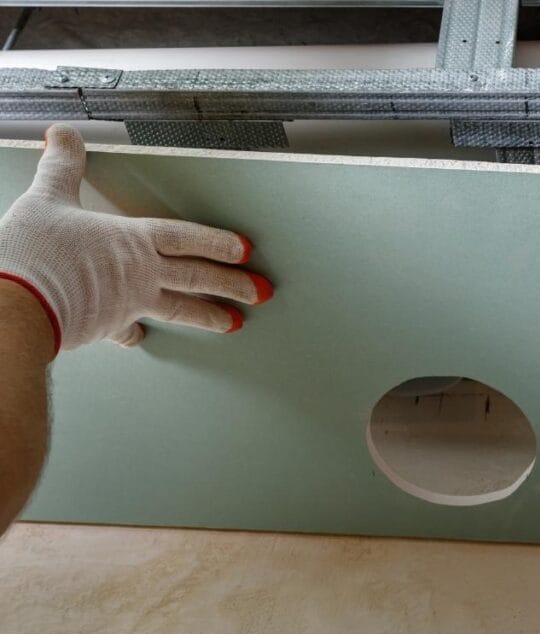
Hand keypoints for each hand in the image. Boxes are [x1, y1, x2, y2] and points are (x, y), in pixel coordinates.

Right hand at [0, 125, 272, 353]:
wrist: (16, 306)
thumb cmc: (32, 257)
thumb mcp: (47, 197)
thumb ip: (62, 166)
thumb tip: (64, 135)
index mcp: (131, 240)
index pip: (187, 238)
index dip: (218, 241)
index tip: (245, 250)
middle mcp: (138, 273)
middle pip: (196, 276)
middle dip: (233, 283)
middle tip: (260, 292)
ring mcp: (127, 303)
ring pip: (179, 309)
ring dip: (209, 316)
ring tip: (233, 323)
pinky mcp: (107, 327)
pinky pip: (128, 330)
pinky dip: (135, 334)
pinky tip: (140, 338)